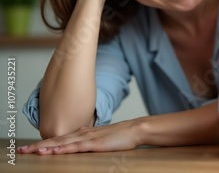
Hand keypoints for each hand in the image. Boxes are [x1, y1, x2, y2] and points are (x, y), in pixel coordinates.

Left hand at [18, 119, 143, 154]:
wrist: (134, 129)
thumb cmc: (120, 136)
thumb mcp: (101, 138)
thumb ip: (89, 141)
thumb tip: (79, 145)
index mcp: (83, 133)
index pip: (59, 138)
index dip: (44, 142)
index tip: (29, 147)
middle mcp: (82, 134)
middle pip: (56, 139)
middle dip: (37, 145)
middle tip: (21, 150)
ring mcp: (87, 138)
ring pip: (62, 143)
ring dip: (46, 146)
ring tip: (31, 151)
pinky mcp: (94, 144)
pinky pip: (75, 147)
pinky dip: (62, 149)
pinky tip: (53, 150)